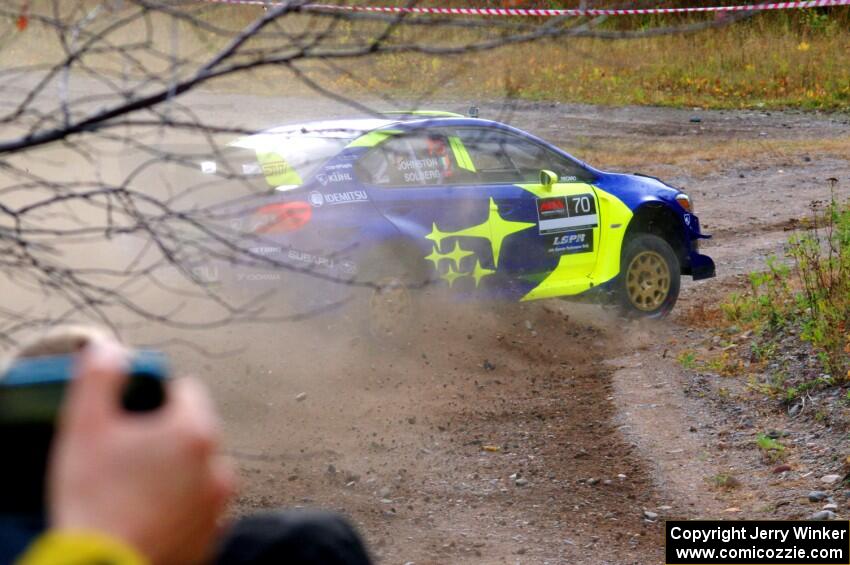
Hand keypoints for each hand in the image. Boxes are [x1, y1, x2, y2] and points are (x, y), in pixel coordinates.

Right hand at [48, 338, 234, 563]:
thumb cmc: (96, 502)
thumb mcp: (85, 428)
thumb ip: (100, 378)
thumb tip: (110, 348)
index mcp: (195, 431)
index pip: (186, 391)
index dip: (155, 398)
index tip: (131, 417)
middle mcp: (219, 464)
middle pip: (194, 430)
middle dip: (165, 435)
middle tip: (127, 456)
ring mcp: (219, 503)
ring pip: (198, 468)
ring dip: (175, 470)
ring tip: (136, 488)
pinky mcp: (213, 533)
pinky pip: (199, 503)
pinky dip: (180, 502)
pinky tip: (149, 511)